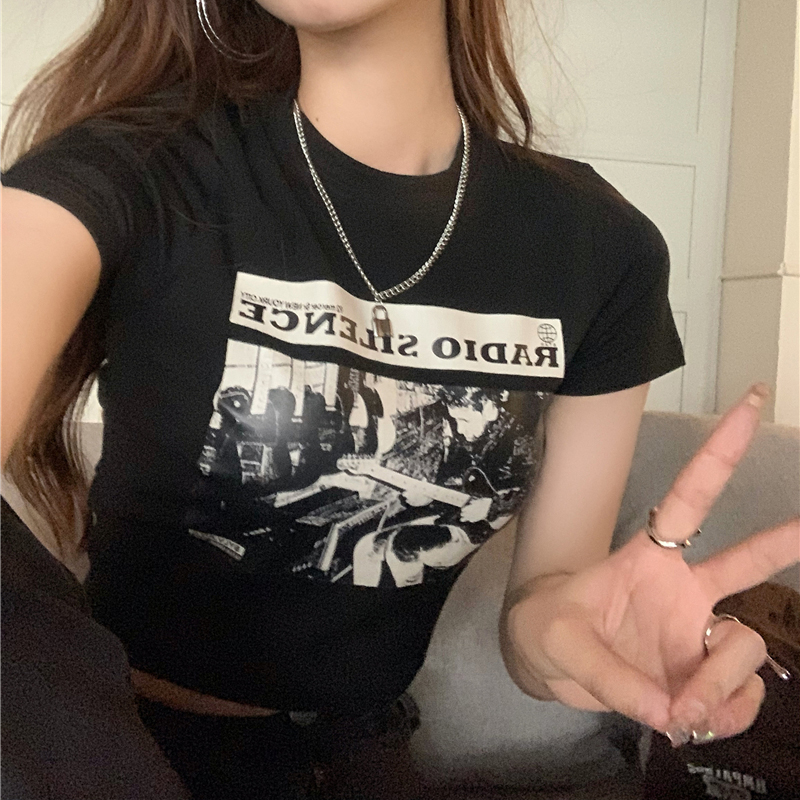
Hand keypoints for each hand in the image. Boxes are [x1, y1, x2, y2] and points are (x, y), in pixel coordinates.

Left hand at [507, 385, 798, 741]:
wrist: (544, 664)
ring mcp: (697, 632)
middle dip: (783, 539)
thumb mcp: (557, 641)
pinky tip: (694, 719)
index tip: (749, 403)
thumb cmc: (547, 628)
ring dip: (721, 683)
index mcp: (649, 558)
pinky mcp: (700, 674)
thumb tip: (670, 712)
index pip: (690, 499)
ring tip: (679, 708)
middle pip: (747, 561)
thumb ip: (610, 674)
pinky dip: (726, 713)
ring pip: (745, 646)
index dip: (719, 454)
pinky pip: (741, 693)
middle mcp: (684, 590)